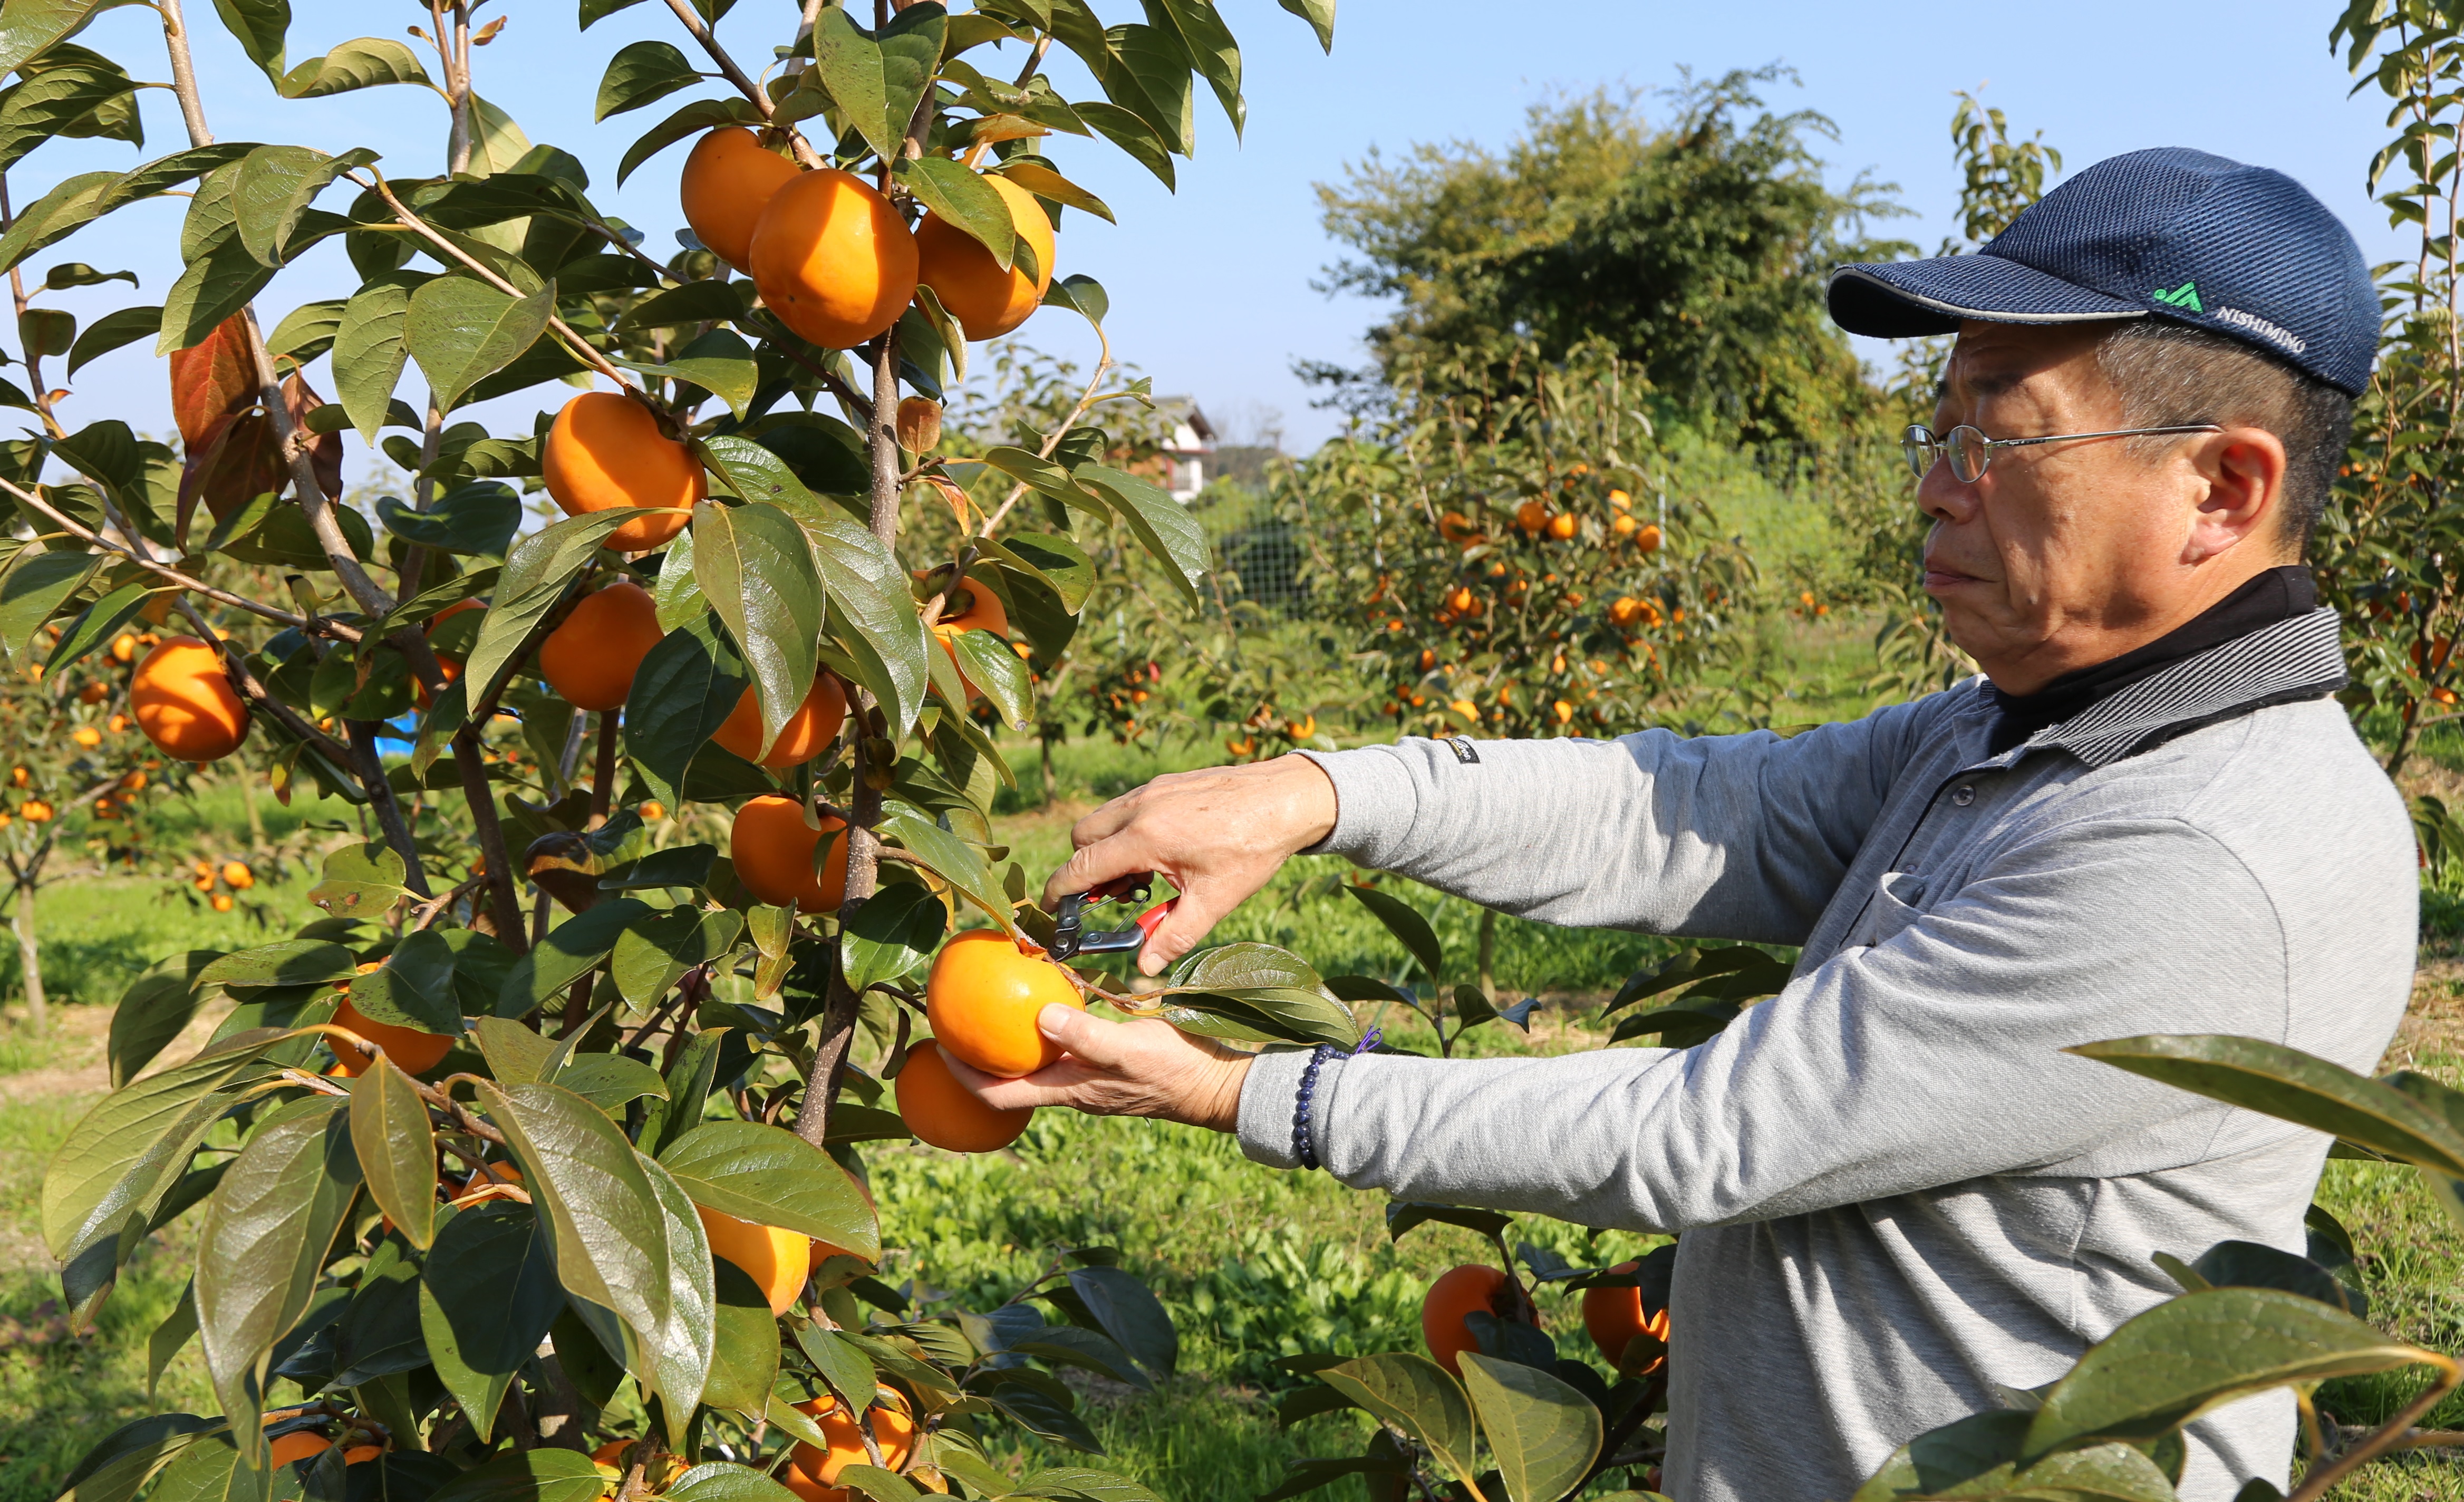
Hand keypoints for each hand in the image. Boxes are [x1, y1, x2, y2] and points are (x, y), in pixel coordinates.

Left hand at [952, 1005, 1252, 1132]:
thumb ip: (1087, 1035)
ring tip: (989, 1009)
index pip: (998, 1094)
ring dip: (1009, 1044)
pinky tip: (1045, 1002)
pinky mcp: (1105, 1063)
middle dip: (978, 1059)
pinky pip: (1061, 1049)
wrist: (1213, 1084)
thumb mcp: (1130, 1049)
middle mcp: (1069, 1088)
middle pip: (1009, 1081)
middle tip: (954, 1024)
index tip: (937, 1050)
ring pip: (1034, 1065)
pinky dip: (1043, 1031)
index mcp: (1066, 1091)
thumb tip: (1040, 1016)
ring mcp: (1087, 1078)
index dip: (963, 1077)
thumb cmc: (1173, 1069)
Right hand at [1044, 753, 1336, 974]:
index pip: (1082, 866)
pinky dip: (1126, 831)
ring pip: (1102, 819)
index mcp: (1145, 837)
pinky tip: (1161, 852)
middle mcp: (1140, 807)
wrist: (1286, 798)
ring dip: (1106, 849)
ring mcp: (1151, 789)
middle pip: (1082, 838)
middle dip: (1084, 869)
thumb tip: (1144, 968)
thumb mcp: (1213, 901)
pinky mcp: (1165, 783)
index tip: (1054, 911)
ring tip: (1141, 877)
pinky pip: (1126, 806)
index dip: (1060, 892)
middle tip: (1112, 897)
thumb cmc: (1252, 848)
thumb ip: (1173, 936)